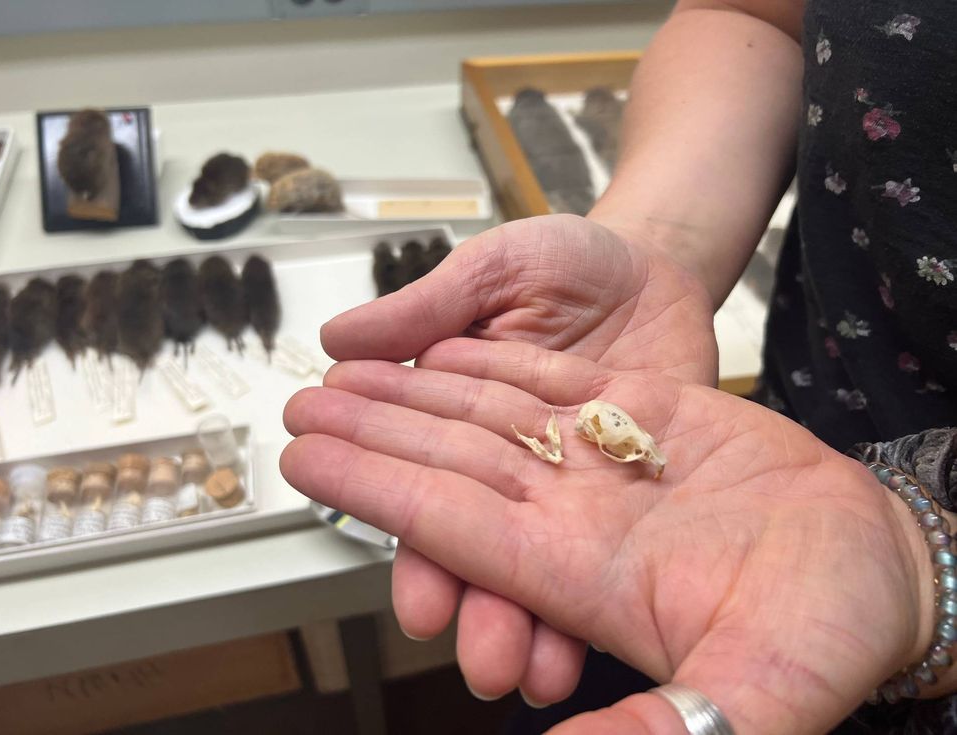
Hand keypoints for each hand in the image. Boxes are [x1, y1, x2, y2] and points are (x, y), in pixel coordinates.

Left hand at [282, 339, 936, 733]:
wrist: (881, 564)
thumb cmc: (838, 626)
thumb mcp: (758, 692)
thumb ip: (660, 729)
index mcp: (582, 574)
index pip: (449, 522)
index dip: (375, 486)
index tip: (308, 455)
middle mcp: (580, 513)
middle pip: (450, 459)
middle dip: (374, 429)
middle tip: (303, 399)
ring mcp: (611, 458)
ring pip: (491, 413)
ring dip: (419, 387)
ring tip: (353, 364)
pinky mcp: (653, 411)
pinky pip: (558, 379)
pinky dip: (500, 357)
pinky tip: (448, 345)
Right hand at [320, 214, 717, 702]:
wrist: (657, 263)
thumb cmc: (567, 262)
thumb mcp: (497, 268)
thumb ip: (430, 307)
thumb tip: (336, 338)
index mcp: (464, 411)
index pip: (417, 466)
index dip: (380, 495)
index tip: (363, 539)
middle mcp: (512, 462)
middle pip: (471, 535)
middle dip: (448, 586)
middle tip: (433, 623)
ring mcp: (572, 487)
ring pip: (536, 565)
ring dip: (516, 617)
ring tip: (512, 663)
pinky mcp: (629, 493)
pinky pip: (612, 558)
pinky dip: (590, 607)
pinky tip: (571, 648)